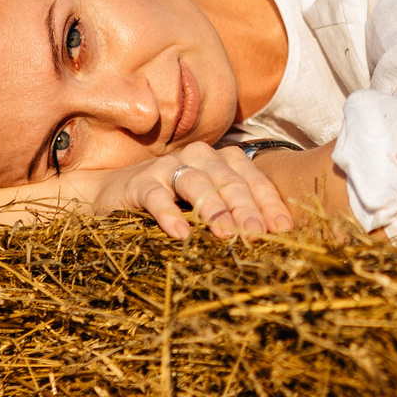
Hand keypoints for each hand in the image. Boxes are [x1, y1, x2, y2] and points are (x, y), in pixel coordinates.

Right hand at [95, 140, 294, 239]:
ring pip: (197, 183)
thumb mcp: (206, 204)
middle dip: (245, 208)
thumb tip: (270, 240)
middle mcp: (198, 156)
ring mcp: (168, 166)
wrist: (113, 192)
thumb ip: (234, 212)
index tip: (283, 230)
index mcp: (221, 160)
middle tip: (256, 234)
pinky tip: (181, 234)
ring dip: (214, 208)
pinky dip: (169, 214)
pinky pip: (157, 196)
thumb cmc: (172, 202)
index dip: (269, 203)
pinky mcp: (140, 182)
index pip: (252, 179)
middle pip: (228, 180)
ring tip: (226, 234)